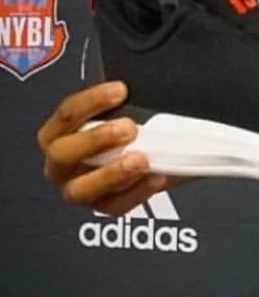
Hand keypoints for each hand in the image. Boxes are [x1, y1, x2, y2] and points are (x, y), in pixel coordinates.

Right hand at [36, 81, 182, 215]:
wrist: (159, 153)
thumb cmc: (136, 127)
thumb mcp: (127, 108)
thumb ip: (125, 101)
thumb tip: (139, 90)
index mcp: (61, 132)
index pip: (67, 114)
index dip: (92, 101)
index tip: (120, 90)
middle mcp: (63, 162)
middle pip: (62, 153)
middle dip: (96, 139)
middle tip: (129, 128)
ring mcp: (80, 187)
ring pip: (81, 189)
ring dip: (111, 173)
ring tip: (141, 159)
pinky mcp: (103, 205)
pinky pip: (114, 205)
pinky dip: (136, 192)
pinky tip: (156, 177)